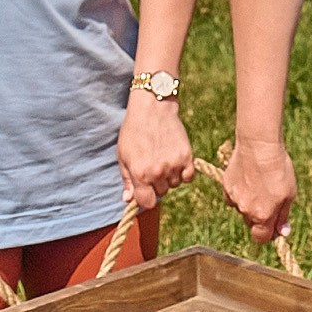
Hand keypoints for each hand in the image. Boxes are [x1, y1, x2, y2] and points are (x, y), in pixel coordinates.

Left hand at [118, 88, 195, 209]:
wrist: (152, 107)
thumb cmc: (133, 131)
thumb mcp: (123, 156)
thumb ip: (127, 180)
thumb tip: (128, 200)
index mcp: (140, 174)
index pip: (147, 203)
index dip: (145, 198)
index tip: (144, 190)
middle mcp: (158, 172)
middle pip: (161, 192)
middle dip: (156, 183)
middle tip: (152, 165)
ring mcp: (174, 164)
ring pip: (174, 184)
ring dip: (169, 177)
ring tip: (162, 158)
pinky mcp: (187, 156)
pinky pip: (188, 177)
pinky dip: (183, 173)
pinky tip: (175, 161)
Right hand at [220, 134, 294, 245]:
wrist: (259, 145)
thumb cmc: (278, 169)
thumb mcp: (289, 194)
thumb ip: (283, 216)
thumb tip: (282, 232)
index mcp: (263, 216)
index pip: (261, 238)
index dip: (269, 234)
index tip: (275, 226)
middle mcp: (246, 211)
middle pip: (252, 224)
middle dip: (260, 218)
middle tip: (270, 200)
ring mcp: (235, 199)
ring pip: (242, 209)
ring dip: (250, 204)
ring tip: (260, 185)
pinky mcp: (227, 186)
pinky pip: (232, 197)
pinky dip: (239, 193)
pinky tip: (248, 180)